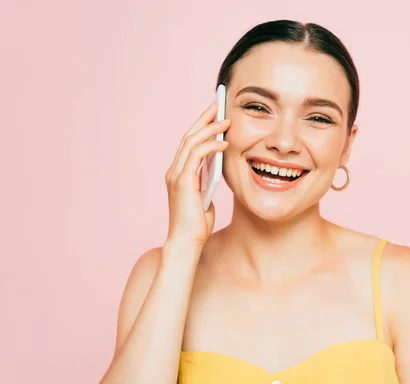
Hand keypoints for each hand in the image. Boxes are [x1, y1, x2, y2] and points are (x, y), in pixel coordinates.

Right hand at [164, 102, 230, 245]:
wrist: (187, 243)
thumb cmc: (197, 225)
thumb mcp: (206, 197)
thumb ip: (207, 181)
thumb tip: (217, 167)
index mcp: (179, 173)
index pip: (189, 143)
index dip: (201, 127)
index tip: (215, 114)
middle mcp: (174, 171)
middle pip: (188, 136)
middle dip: (204, 119)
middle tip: (218, 105)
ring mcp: (176, 175)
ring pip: (191, 142)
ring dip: (209, 129)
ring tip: (226, 120)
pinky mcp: (182, 182)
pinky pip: (196, 156)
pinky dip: (210, 146)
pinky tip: (225, 143)